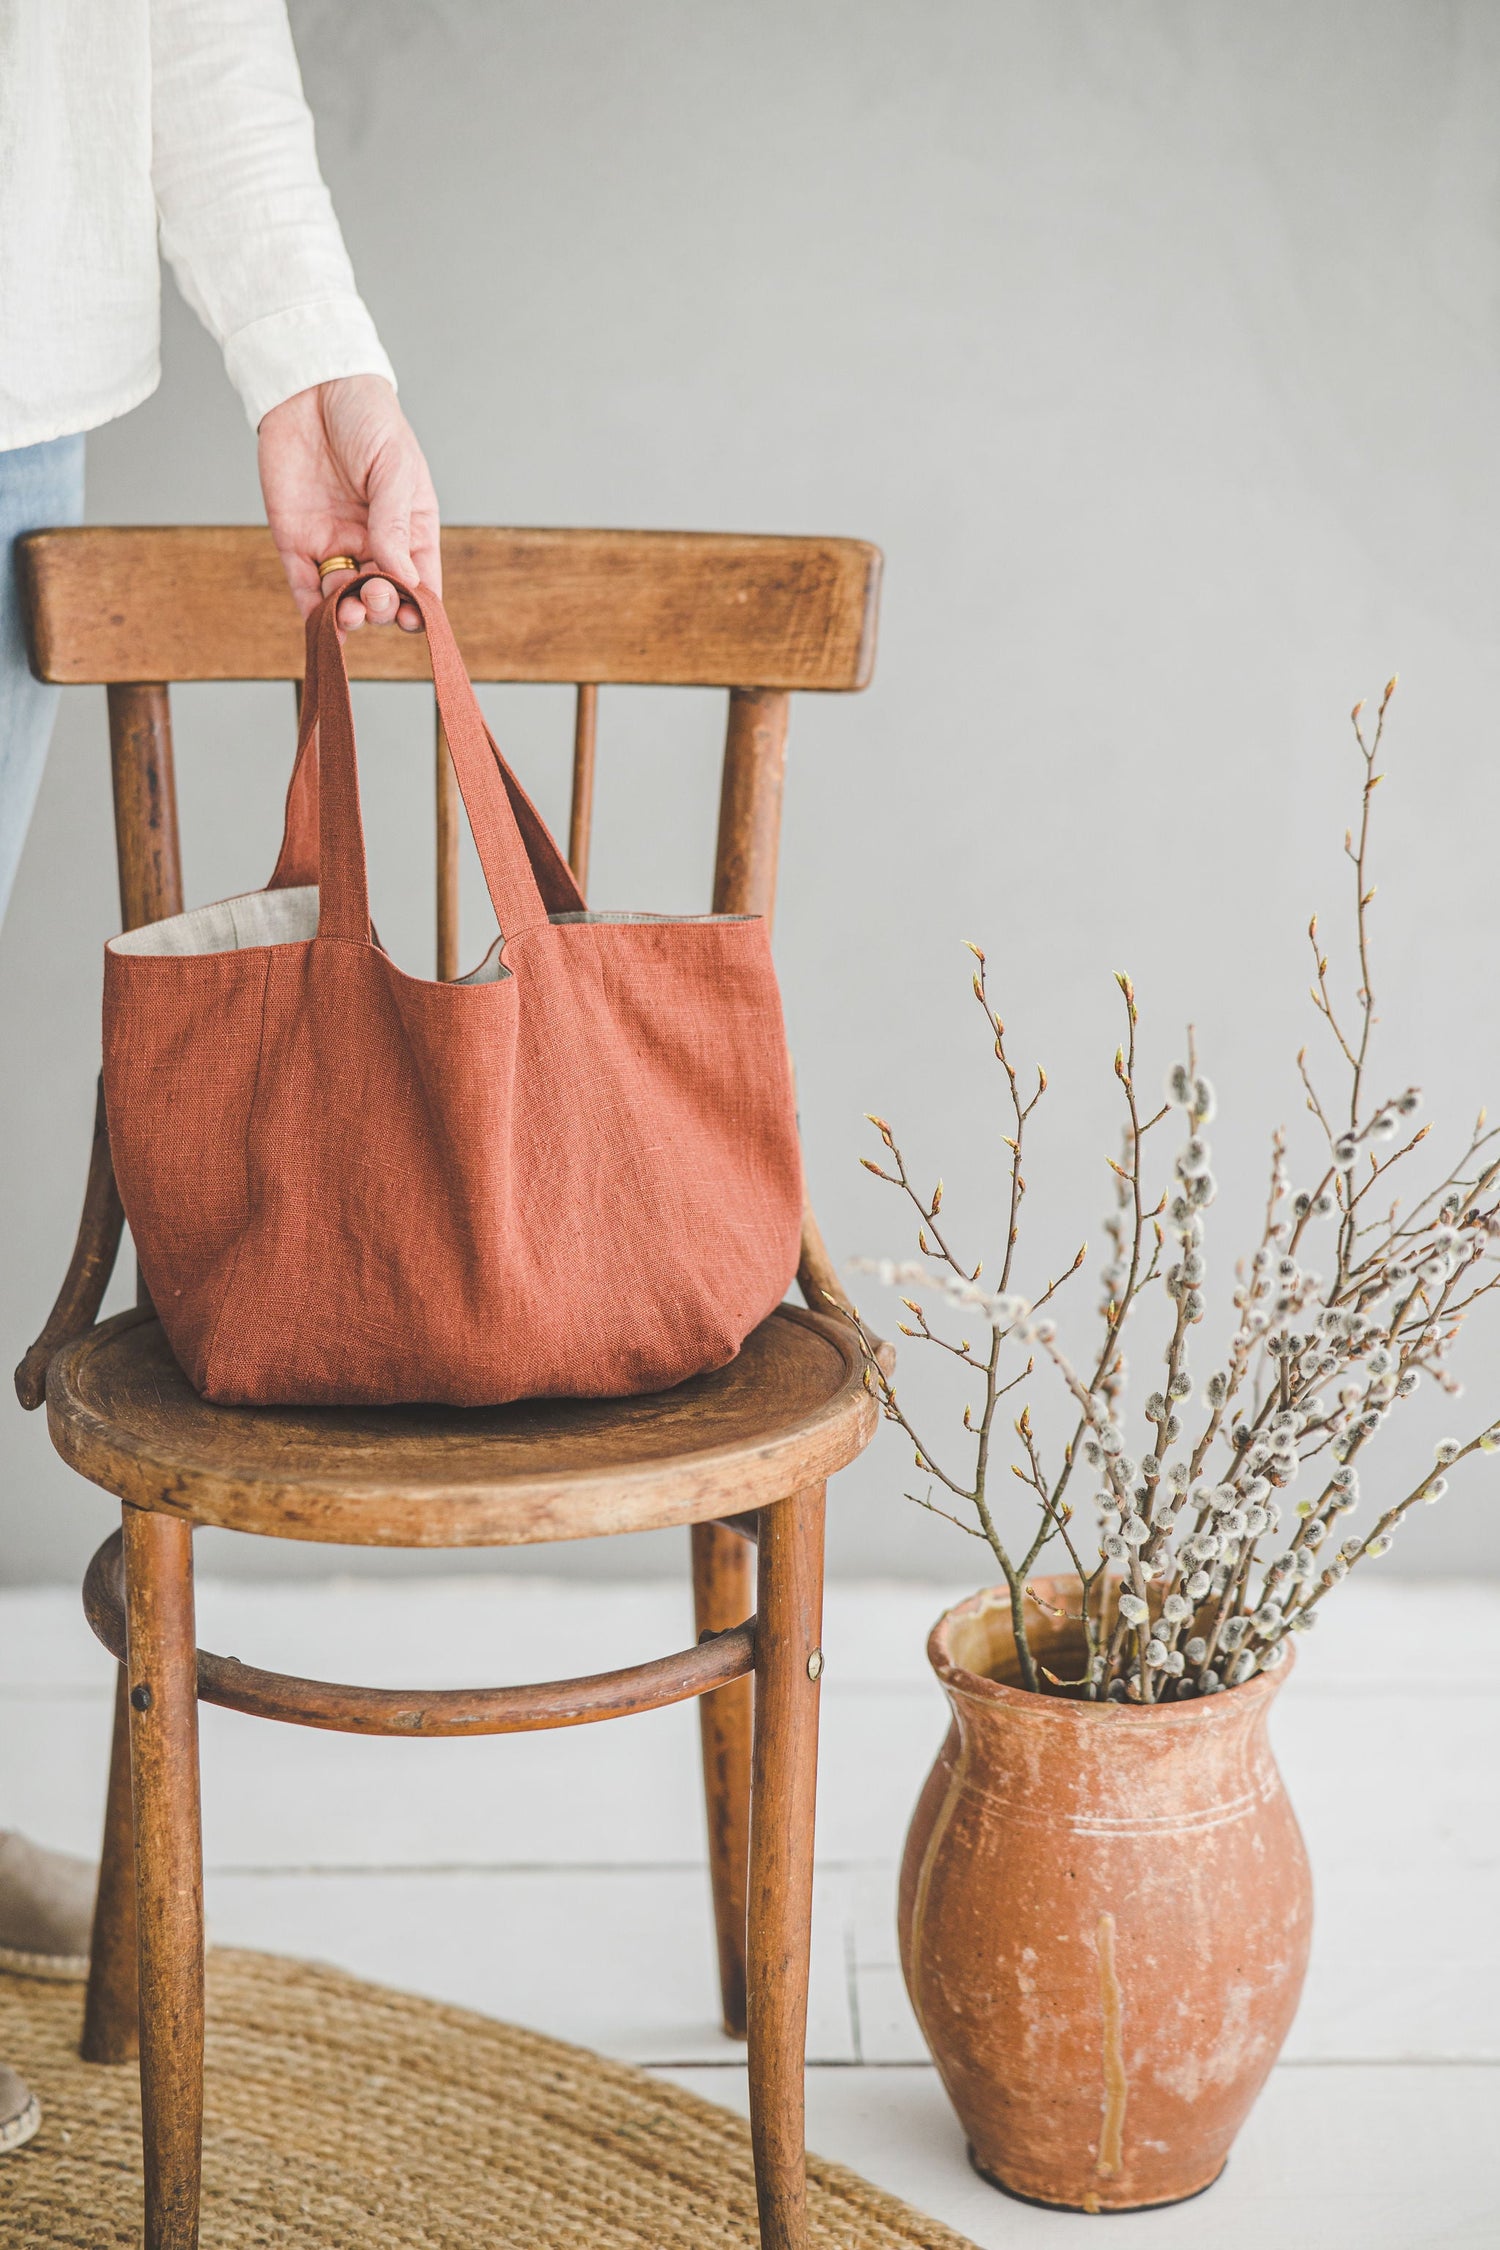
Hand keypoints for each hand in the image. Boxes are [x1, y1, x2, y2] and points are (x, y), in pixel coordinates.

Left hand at [257, 374, 440, 631]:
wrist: (311, 385)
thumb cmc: (366, 417)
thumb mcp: (394, 466)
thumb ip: (395, 523)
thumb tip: (403, 578)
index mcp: (409, 528)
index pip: (421, 581)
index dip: (420, 607)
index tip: (414, 617)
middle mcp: (374, 543)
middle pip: (382, 595)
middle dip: (381, 606)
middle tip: (375, 594)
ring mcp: (335, 543)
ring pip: (344, 597)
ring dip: (349, 614)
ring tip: (350, 611)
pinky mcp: (296, 540)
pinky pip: (304, 586)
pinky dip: (313, 611)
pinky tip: (323, 622)